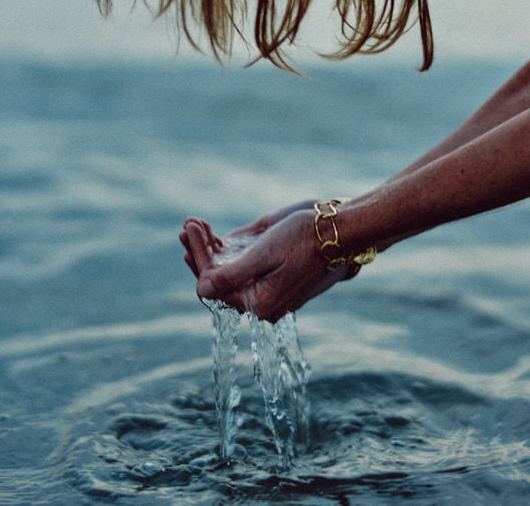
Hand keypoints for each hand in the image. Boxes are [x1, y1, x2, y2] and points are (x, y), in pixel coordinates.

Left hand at [179, 207, 349, 321]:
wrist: (341, 234)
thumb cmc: (305, 240)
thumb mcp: (265, 255)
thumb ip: (232, 275)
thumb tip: (201, 289)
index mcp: (258, 304)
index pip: (213, 285)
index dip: (198, 256)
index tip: (189, 226)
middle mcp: (260, 304)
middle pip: (217, 282)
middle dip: (199, 252)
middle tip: (188, 224)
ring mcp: (266, 293)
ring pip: (226, 276)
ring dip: (209, 250)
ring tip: (196, 225)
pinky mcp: (272, 281)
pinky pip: (241, 271)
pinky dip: (225, 253)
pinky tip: (213, 235)